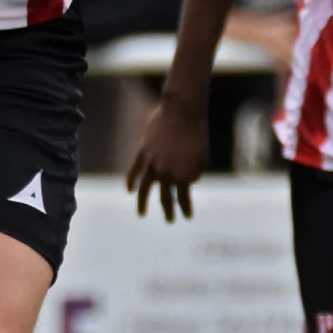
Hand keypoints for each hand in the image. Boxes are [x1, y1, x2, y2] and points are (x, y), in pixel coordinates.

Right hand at [126, 96, 209, 222]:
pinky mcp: (143, 153)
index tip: (187, 216)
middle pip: (164, 198)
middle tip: (169, 220)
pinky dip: (131, 181)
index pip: (183, 198)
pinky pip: (134, 171)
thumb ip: (194, 173)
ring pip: (145, 188)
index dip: (185, 209)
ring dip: (143, 203)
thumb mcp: (203, 158)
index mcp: (184, 176)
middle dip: (168, 211)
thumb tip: (186, 182)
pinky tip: (130, 190)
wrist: (183, 113)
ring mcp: (152, 164)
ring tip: (142, 214)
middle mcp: (166, 173)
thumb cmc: (197, 134)